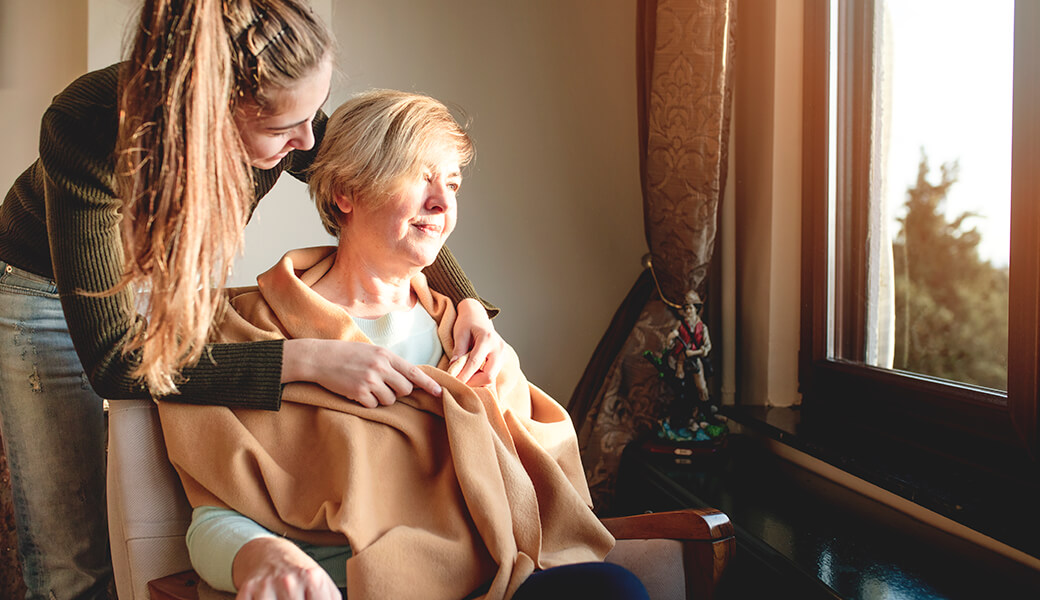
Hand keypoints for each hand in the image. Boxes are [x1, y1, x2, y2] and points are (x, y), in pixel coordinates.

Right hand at [233, 537, 339, 599]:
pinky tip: (267, 599)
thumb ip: (331, 599)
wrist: (270, 554)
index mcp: (312, 579)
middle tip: (297, 599)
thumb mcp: (323, 583)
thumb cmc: (301, 574)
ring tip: (283, 599)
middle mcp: (289, 581)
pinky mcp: (247, 591)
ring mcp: (266, 586)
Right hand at [282, 339, 441, 406]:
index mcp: (385, 355)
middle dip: (399, 393)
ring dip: (381, 398)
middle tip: (384, 387)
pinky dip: (367, 402)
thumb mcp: (371, 351)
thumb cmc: (346, 354)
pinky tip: (356, 392)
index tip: (439, 392)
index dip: (428, 384)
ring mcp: (369, 380)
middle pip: (405, 389)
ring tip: (367, 388)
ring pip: (390, 400)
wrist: (319, 358)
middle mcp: (380, 367)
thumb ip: (389, 363)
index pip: (413, 372)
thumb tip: (409, 378)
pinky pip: (373, 406)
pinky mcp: (358, 392)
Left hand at [448, 298, 506, 385]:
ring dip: (477, 382)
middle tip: (459, 383)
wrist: (478, 315)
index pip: (475, 363)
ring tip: (463, 378)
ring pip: (492, 378)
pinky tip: (471, 377)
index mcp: (488, 339)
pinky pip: (492, 375)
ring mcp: (502, 355)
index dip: (463, 375)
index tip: (453, 382)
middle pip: (489, 375)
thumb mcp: (460, 333)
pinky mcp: (501, 359)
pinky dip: (481, 379)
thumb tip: (454, 369)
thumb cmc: (467, 322)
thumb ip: (458, 351)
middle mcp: (498, 348)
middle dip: (473, 382)